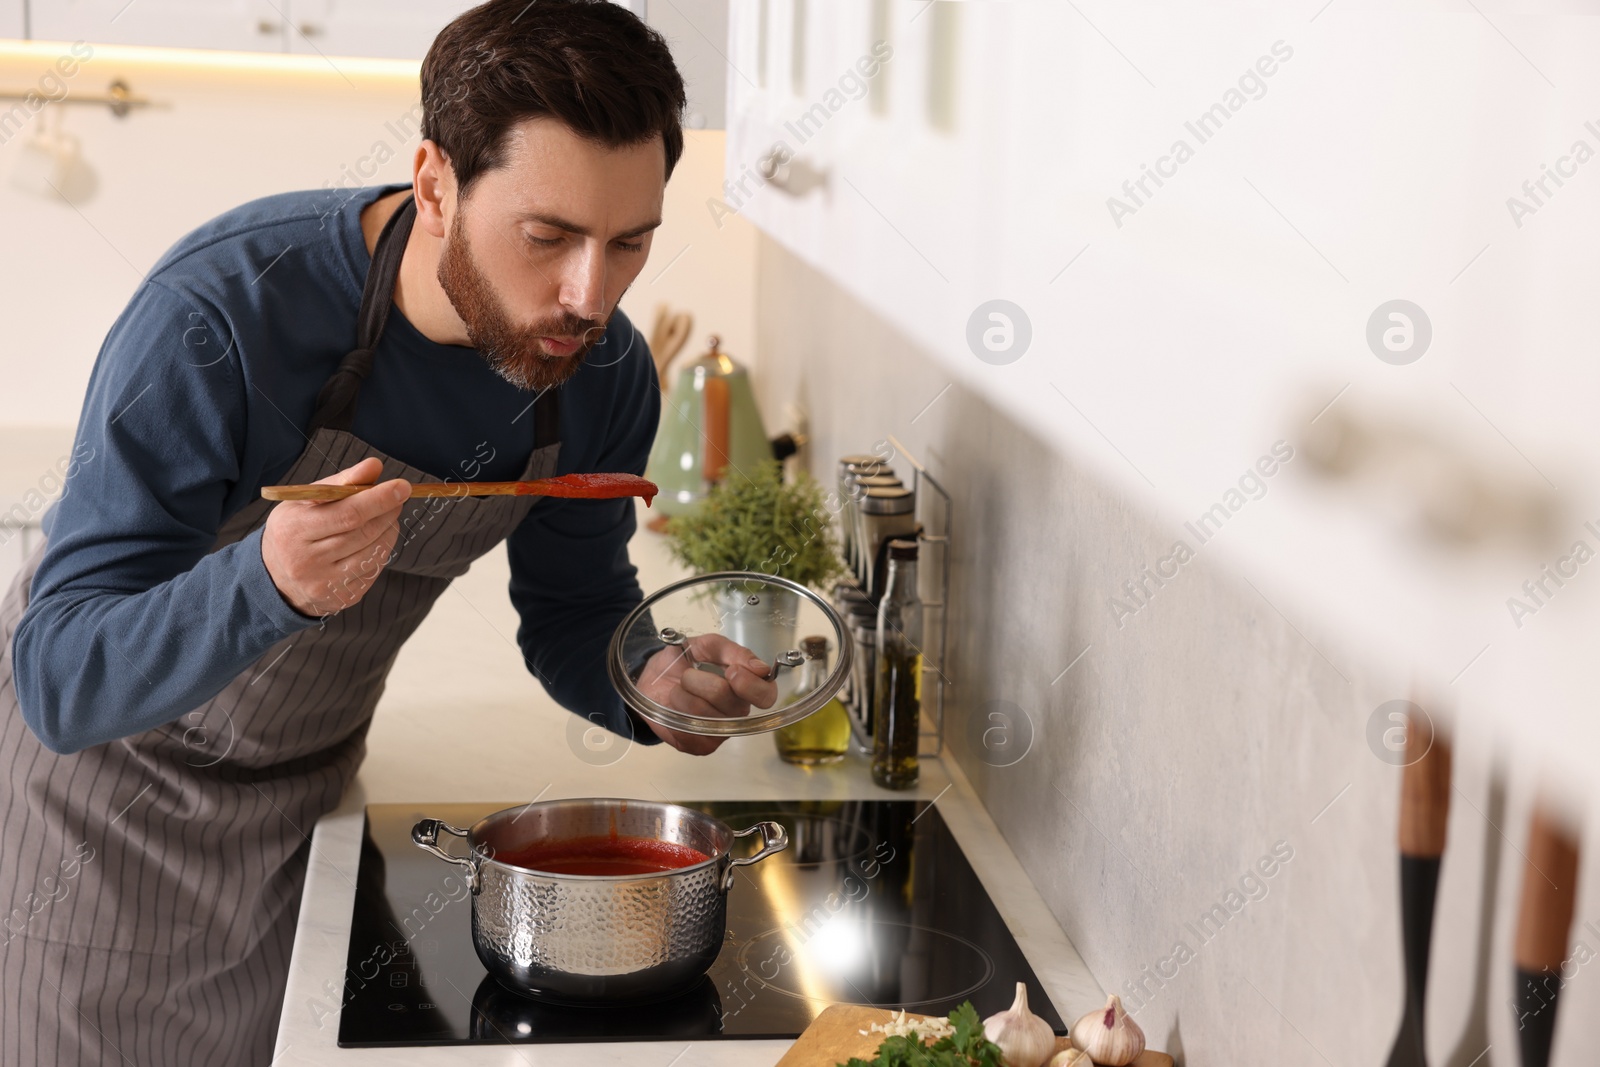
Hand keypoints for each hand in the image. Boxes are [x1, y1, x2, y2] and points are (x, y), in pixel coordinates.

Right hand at [261, 457, 411, 617]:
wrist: (276, 578)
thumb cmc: (296, 528)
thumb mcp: (306, 501)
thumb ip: (340, 482)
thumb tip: (375, 466)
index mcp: (293, 530)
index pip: (347, 514)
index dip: (378, 499)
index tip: (402, 486)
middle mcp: (307, 561)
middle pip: (364, 533)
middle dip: (387, 511)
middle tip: (399, 496)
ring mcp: (326, 584)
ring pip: (375, 552)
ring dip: (389, 530)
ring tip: (387, 515)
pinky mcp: (343, 599)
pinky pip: (375, 570)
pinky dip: (382, 550)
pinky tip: (376, 539)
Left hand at [634, 634, 778, 754]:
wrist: (652, 679)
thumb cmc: (683, 661)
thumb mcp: (706, 645)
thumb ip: (732, 651)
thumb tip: (761, 667)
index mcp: (747, 687)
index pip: (767, 695)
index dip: (750, 685)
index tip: (731, 671)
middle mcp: (739, 713)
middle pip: (729, 702)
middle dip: (701, 682)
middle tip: (688, 675)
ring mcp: (722, 732)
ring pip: (705, 716)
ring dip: (682, 696)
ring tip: (677, 689)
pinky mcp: (702, 746)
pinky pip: (690, 733)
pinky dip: (675, 715)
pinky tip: (674, 708)